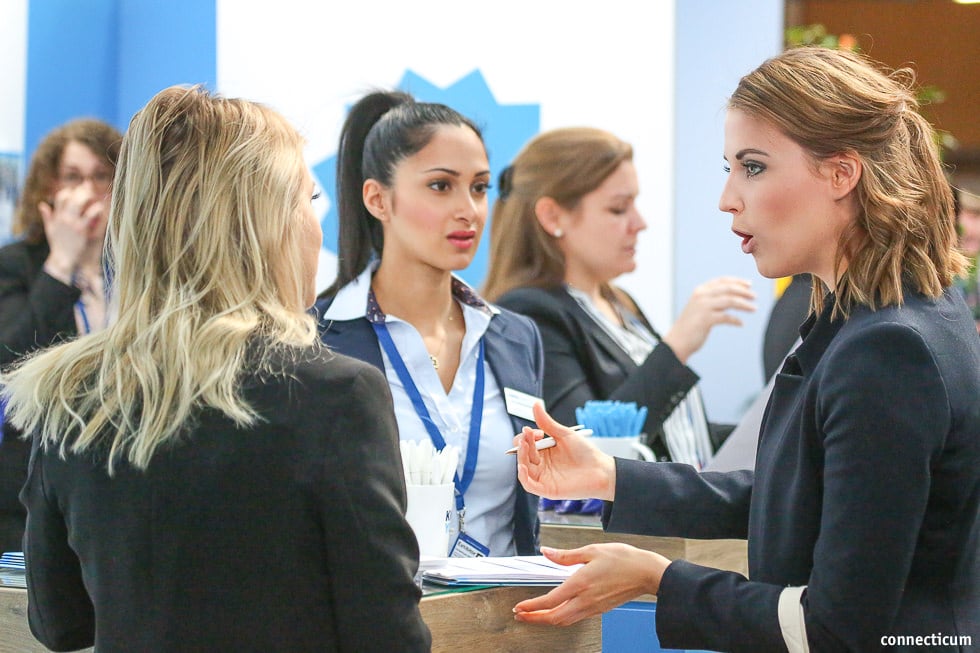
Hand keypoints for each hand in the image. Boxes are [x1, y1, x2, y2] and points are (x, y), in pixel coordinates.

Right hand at [40, 184, 107, 282]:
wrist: (63, 259)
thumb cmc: (58, 245)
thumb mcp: (50, 229)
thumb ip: (47, 216)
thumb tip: (42, 205)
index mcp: (56, 216)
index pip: (61, 197)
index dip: (70, 191)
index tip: (78, 190)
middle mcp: (63, 218)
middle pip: (71, 197)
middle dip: (81, 191)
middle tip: (90, 190)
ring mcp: (72, 223)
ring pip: (79, 203)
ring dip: (88, 196)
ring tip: (95, 196)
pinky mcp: (81, 230)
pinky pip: (90, 215)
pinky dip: (96, 209)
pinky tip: (100, 207)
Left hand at [513, 544, 670, 625]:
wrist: (647, 573)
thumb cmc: (624, 560)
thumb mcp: (592, 550)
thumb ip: (566, 555)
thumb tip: (547, 552)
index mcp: (581, 584)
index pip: (550, 601)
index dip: (532, 607)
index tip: (520, 607)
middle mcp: (585, 600)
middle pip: (554, 618)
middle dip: (534, 619)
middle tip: (521, 615)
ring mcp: (593, 607)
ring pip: (564, 621)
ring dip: (547, 620)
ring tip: (534, 616)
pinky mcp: (599, 609)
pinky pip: (575, 618)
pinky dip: (561, 618)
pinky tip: (557, 611)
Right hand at [515, 403, 616, 500]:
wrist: (601, 470)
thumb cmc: (585, 453)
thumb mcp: (564, 434)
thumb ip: (547, 422)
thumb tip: (535, 405)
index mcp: (545, 452)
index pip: (527, 445)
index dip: (525, 437)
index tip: (531, 430)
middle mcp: (542, 465)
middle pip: (524, 455)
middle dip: (522, 445)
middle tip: (527, 436)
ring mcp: (544, 477)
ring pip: (524, 469)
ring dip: (520, 457)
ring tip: (524, 446)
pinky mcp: (546, 489)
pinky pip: (529, 485)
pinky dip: (523, 476)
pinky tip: (523, 466)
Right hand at [663, 276, 755, 362]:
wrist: (677, 341)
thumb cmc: (691, 326)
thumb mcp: (701, 307)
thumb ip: (714, 300)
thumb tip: (735, 297)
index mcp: (700, 291)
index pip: (722, 281)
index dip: (738, 281)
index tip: (749, 285)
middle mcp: (701, 296)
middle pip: (728, 289)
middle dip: (744, 292)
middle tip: (755, 297)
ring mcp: (703, 307)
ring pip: (730, 301)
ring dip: (744, 304)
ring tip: (753, 309)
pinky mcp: (705, 319)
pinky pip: (726, 317)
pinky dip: (735, 320)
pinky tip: (741, 323)